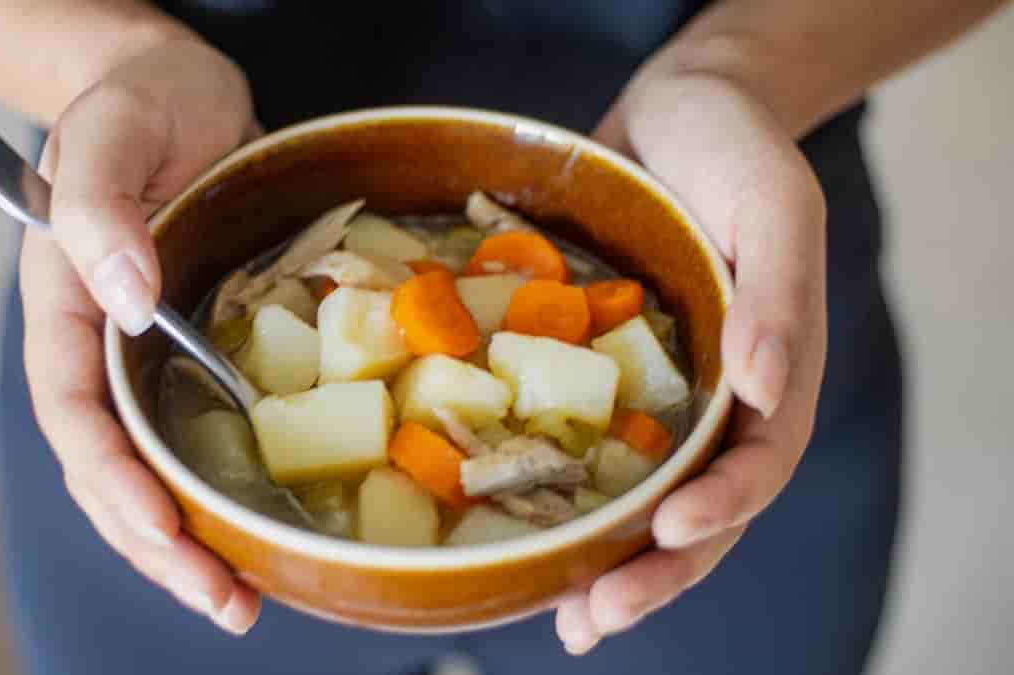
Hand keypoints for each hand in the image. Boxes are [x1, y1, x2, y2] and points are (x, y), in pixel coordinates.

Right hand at [20, 37, 261, 633]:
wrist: (180, 87)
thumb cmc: (135, 99)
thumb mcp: (110, 132)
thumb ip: (101, 210)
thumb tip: (128, 302)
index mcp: (68, 304)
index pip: (76, 413)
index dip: (113, 482)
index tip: (162, 533)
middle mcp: (110, 343)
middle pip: (118, 463)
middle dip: (160, 542)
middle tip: (223, 603)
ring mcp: (160, 351)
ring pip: (164, 459)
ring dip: (199, 531)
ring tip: (245, 595)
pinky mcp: (211, 343)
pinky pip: (216, 424)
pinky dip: (236, 477)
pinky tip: (271, 518)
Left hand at [556, 73, 827, 653]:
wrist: (679, 111)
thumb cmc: (736, 147)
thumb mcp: (772, 204)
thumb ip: (777, 294)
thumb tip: (764, 388)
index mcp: (771, 371)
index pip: (757, 463)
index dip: (720, 509)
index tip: (667, 537)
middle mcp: (714, 398)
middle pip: (698, 507)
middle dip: (654, 572)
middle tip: (597, 619)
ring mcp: (656, 391)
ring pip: (637, 496)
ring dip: (606, 561)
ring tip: (566, 621)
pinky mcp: (599, 371)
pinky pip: (580, 443)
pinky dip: (556, 495)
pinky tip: (516, 537)